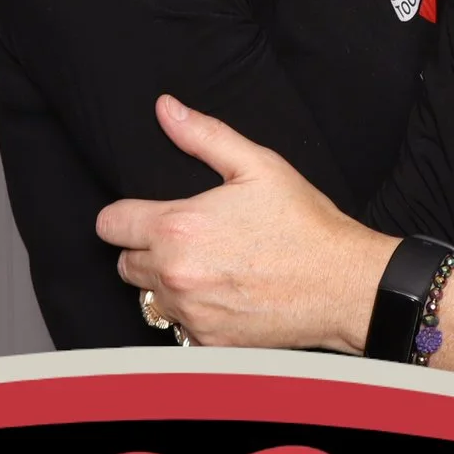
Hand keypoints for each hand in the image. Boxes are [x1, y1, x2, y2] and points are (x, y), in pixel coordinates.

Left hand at [97, 96, 397, 353]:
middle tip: (189, 239)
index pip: (110, 225)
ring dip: (168, 284)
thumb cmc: (304, 224)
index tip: (144, 216)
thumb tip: (166, 109)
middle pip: (124, 264)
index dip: (124, 216)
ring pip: (150, 298)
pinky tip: (225, 294)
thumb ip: (203, 136)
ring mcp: (191, 314)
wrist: (344, 285)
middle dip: (147, 250)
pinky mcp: (208, 343)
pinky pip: (179, 327)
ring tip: (209, 267)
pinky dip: (194, 313)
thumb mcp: (258, 165)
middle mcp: (176, 276)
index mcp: (178, 229)